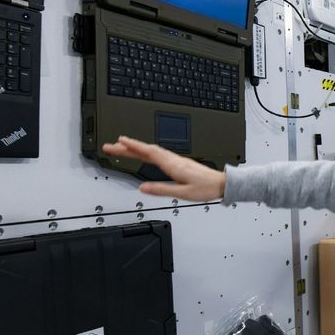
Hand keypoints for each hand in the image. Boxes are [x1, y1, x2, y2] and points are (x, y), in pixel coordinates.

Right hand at [101, 136, 225, 200]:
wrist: (222, 184)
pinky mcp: (180, 162)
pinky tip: (145, 154)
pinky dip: (148, 151)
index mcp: (173, 165)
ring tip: (123, 148)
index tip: (119, 141)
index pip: (148, 152)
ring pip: (153, 151)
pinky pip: (159, 154)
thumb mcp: (182, 193)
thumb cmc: (206, 188)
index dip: (133, 146)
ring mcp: (177, 160)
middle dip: (128, 147)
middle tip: (111, 146)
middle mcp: (174, 159)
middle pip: (147, 150)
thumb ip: (162, 190)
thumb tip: (143, 188)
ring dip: (137, 148)